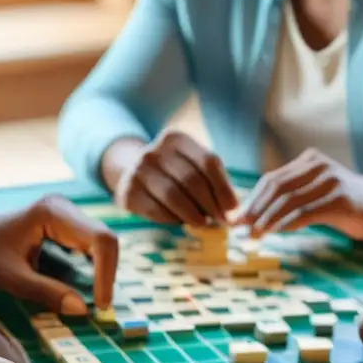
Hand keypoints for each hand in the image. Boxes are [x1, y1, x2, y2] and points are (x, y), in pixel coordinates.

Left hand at [0, 196, 117, 314]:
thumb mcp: (10, 277)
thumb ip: (45, 292)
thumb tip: (83, 309)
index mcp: (52, 213)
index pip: (98, 240)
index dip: (106, 273)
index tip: (100, 305)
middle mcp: (65, 207)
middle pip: (106, 239)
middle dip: (108, 274)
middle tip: (101, 306)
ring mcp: (69, 212)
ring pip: (104, 242)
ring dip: (105, 271)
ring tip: (97, 298)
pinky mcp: (70, 223)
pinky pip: (95, 244)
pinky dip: (98, 266)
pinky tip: (90, 285)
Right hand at [109, 130, 237, 225]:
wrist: (133, 175)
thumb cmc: (174, 173)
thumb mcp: (193, 166)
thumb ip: (213, 182)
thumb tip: (232, 211)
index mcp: (176, 138)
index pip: (208, 162)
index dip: (223, 188)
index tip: (233, 209)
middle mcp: (154, 151)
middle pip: (192, 180)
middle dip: (211, 205)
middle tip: (221, 221)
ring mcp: (139, 171)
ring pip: (174, 196)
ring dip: (194, 215)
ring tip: (204, 224)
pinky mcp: (129, 193)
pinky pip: (157, 211)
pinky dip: (174, 220)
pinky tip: (182, 222)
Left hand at [231, 149, 362, 239]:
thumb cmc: (349, 203)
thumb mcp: (318, 193)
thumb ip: (293, 198)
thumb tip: (256, 217)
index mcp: (309, 162)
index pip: (271, 180)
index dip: (251, 200)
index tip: (235, 220)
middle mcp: (318, 166)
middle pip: (276, 188)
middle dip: (254, 211)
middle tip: (239, 230)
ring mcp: (330, 181)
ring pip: (288, 200)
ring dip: (267, 220)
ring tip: (252, 236)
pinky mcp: (341, 199)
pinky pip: (307, 211)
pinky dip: (288, 223)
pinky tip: (276, 233)